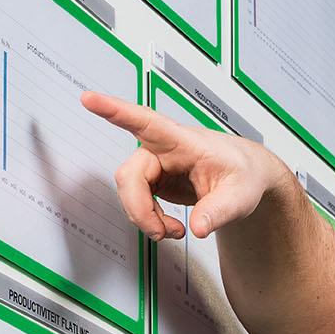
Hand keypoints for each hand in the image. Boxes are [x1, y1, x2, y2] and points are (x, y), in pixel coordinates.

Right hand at [80, 91, 286, 241]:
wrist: (244, 177)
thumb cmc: (242, 173)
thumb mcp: (240, 195)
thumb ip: (219, 212)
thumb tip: (198, 228)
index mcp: (183, 140)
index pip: (146, 122)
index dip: (115, 110)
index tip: (90, 99)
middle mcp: (162, 149)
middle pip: (129, 175)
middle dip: (139, 209)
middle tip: (161, 233)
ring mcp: (155, 165)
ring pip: (129, 191)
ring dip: (146, 218)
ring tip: (173, 231)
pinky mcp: (152, 181)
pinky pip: (137, 202)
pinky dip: (149, 220)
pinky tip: (169, 226)